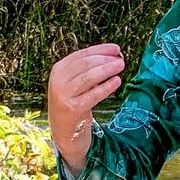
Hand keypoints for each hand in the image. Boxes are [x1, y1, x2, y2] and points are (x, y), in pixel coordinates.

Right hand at [48, 43, 123, 170]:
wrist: (63, 130)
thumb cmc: (73, 102)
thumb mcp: (74, 83)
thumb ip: (88, 69)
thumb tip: (114, 55)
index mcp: (58, 70)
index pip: (82, 55)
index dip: (100, 50)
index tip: (116, 49)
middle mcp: (58, 81)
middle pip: (86, 64)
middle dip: (105, 59)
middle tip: (121, 60)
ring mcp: (64, 95)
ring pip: (89, 77)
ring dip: (107, 70)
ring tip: (120, 66)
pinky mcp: (73, 109)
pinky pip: (94, 94)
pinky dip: (107, 87)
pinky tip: (117, 81)